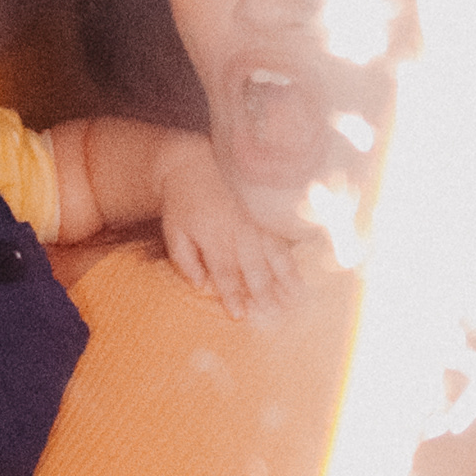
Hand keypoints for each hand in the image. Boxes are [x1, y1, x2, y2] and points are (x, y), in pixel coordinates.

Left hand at [156, 134, 303, 322]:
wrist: (195, 158)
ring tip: (296, 301)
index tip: (241, 316)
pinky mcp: (268, 211)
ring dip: (287, 281)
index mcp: (214, 237)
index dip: (233, 296)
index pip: (225, 273)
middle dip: (266, 295)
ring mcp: (258, 220)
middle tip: (277, 318)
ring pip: (276, 256)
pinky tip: (302, 274)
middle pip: (255, 269)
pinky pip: (285, 239)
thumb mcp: (174, 231)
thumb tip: (202, 287)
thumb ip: (186, 260)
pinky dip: (293, 258)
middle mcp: (240, 231)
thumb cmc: (182, 200)